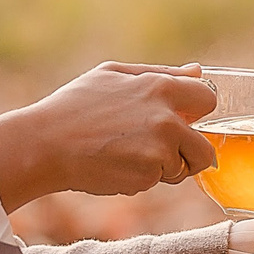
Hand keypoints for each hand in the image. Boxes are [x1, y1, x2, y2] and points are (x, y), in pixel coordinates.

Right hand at [0, 63, 218, 211]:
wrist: (45, 145)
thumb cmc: (74, 106)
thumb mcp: (113, 75)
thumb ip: (161, 74)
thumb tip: (198, 72)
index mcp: (160, 87)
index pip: (208, 100)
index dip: (197, 113)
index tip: (183, 121)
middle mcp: (166, 119)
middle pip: (205, 149)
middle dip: (189, 154)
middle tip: (161, 151)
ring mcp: (159, 151)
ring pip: (181, 168)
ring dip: (162, 168)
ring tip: (126, 154)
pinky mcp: (146, 176)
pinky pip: (156, 181)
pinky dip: (141, 178)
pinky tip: (114, 165)